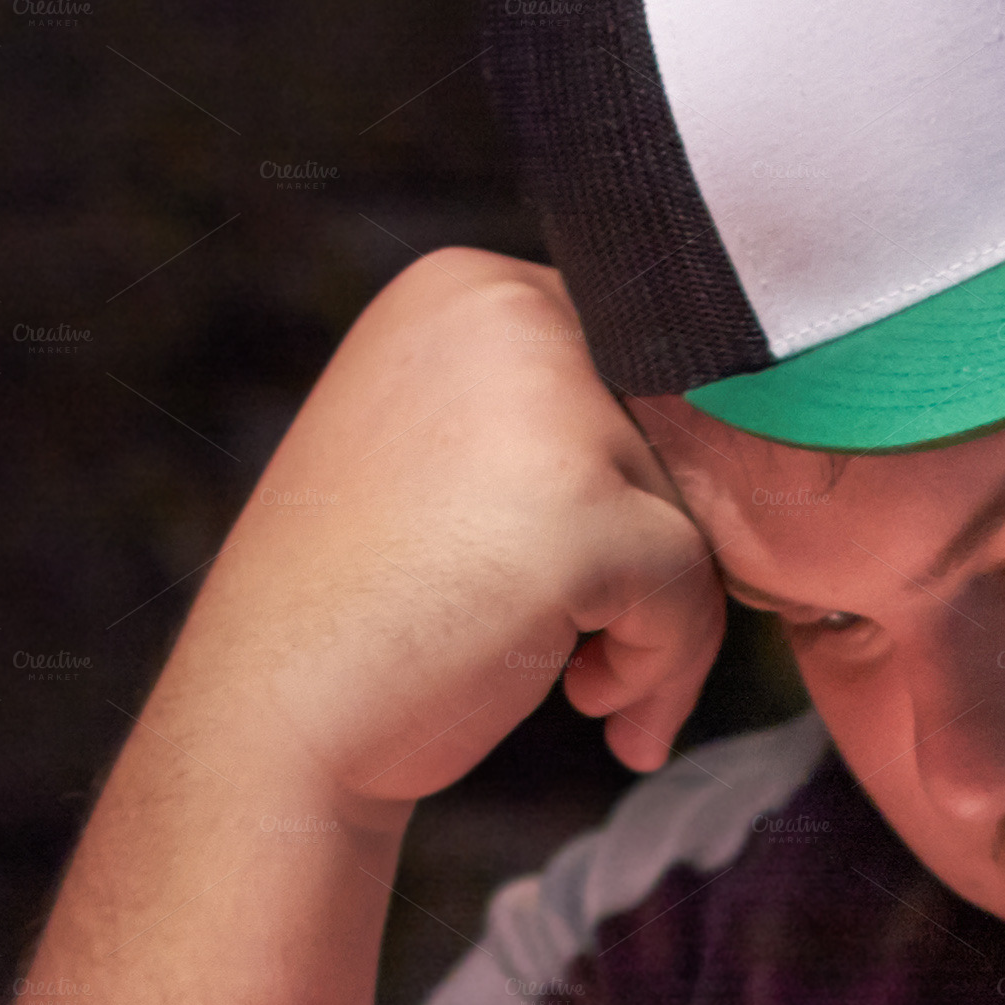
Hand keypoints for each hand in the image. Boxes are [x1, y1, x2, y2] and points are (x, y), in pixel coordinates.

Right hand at [157, 251, 727, 824]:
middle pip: (673, 440)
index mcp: (468, 287)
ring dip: (661, 623)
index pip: (629, 377)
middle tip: (588, 655)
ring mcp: (546, 403)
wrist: (273, 718)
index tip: (573, 584)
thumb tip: (731, 444)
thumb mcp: (447, 460)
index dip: (628, 492)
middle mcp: (506, 312)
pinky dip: (665, 668)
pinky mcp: (581, 508)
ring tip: (586, 689)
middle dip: (654, 562)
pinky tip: (595, 711)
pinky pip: (692, 588)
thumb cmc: (365, 614)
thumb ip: (556, 423)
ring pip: (695, 515)